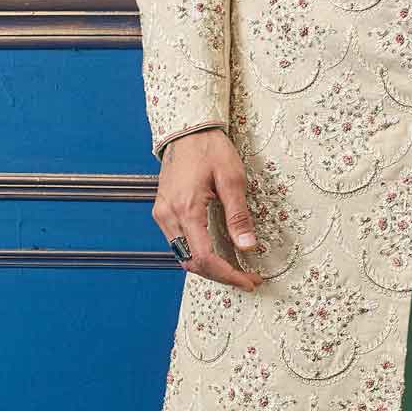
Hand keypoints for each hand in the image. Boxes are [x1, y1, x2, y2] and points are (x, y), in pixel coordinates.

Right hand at [152, 128, 262, 289]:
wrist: (187, 130)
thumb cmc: (209, 148)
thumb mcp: (232, 179)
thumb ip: (238, 215)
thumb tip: (248, 246)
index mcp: (186, 209)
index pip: (205, 258)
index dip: (228, 275)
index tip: (249, 280)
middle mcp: (169, 216)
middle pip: (192, 263)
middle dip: (220, 276)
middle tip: (247, 278)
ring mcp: (162, 214)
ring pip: (183, 256)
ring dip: (209, 267)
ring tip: (235, 269)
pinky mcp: (163, 211)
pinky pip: (178, 244)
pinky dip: (198, 254)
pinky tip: (217, 254)